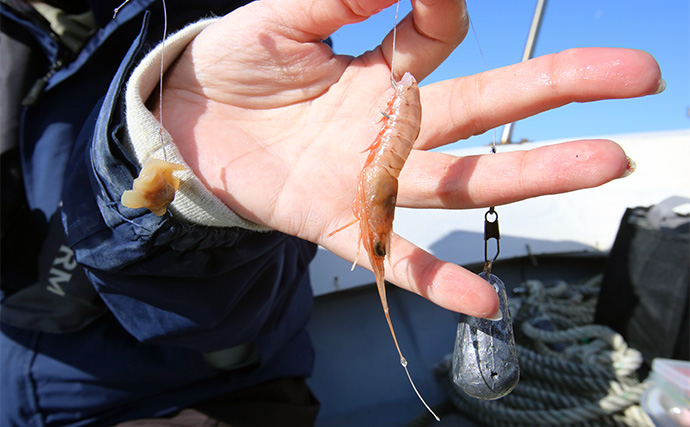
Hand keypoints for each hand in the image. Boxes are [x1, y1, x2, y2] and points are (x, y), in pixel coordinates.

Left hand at [159, 0, 661, 317]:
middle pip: (484, 109)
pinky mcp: (336, 224)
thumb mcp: (284, 17)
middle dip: (557, 90)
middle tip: (636, 75)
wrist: (187, 122)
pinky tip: (487, 299)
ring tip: (600, 163)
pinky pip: (393, 257)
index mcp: (380, 70)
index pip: (440, 36)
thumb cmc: (236, 65)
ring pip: (459, 179)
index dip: (444, 7)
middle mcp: (390, 127)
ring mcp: (369, 180)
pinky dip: (436, 279)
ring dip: (528, 174)